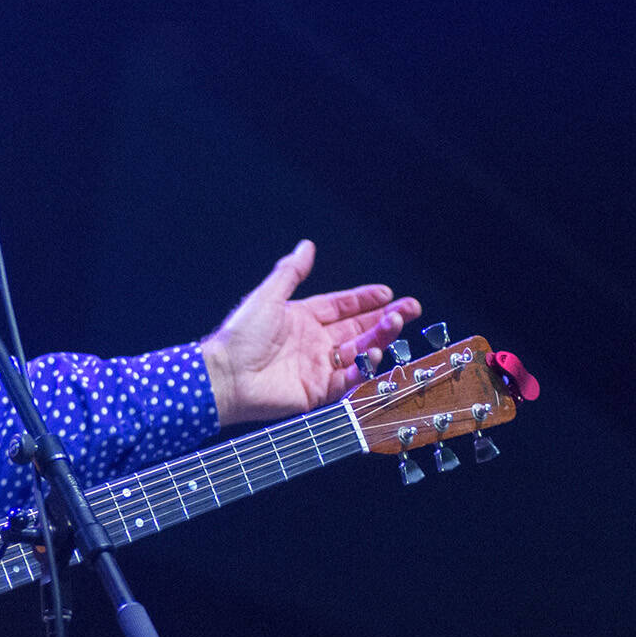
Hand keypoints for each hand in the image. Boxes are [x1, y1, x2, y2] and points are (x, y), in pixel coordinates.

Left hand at [200, 239, 420, 426]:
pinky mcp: (319, 391)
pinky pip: (350, 378)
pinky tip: (375, 351)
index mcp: (300, 319)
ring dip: (379, 337)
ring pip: (358, 351)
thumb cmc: (239, 336)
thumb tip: (306, 245)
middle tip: (411, 308)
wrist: (225, 376)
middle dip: (384, 318)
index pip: (339, 306)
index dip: (363, 299)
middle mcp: (312, 342)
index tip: (387, 293)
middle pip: (356, 328)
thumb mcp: (267, 297)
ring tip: (396, 322)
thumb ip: (290, 272)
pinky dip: (365, 367)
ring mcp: (317, 366)